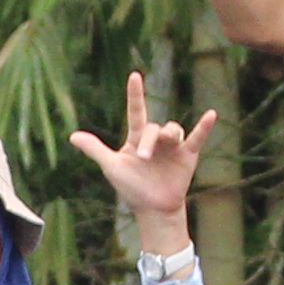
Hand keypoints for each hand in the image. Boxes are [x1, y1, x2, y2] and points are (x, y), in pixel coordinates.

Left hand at [71, 68, 198, 253]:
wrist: (153, 208)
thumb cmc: (131, 188)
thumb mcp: (112, 167)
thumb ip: (95, 150)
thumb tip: (72, 136)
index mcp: (136, 138)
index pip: (136, 112)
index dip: (135, 95)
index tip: (134, 76)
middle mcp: (155, 139)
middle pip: (153, 128)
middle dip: (148, 141)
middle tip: (143, 158)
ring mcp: (172, 146)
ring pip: (173, 129)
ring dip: (168, 135)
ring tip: (166, 144)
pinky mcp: (188, 155)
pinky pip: (197, 137)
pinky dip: (204, 127)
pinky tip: (212, 114)